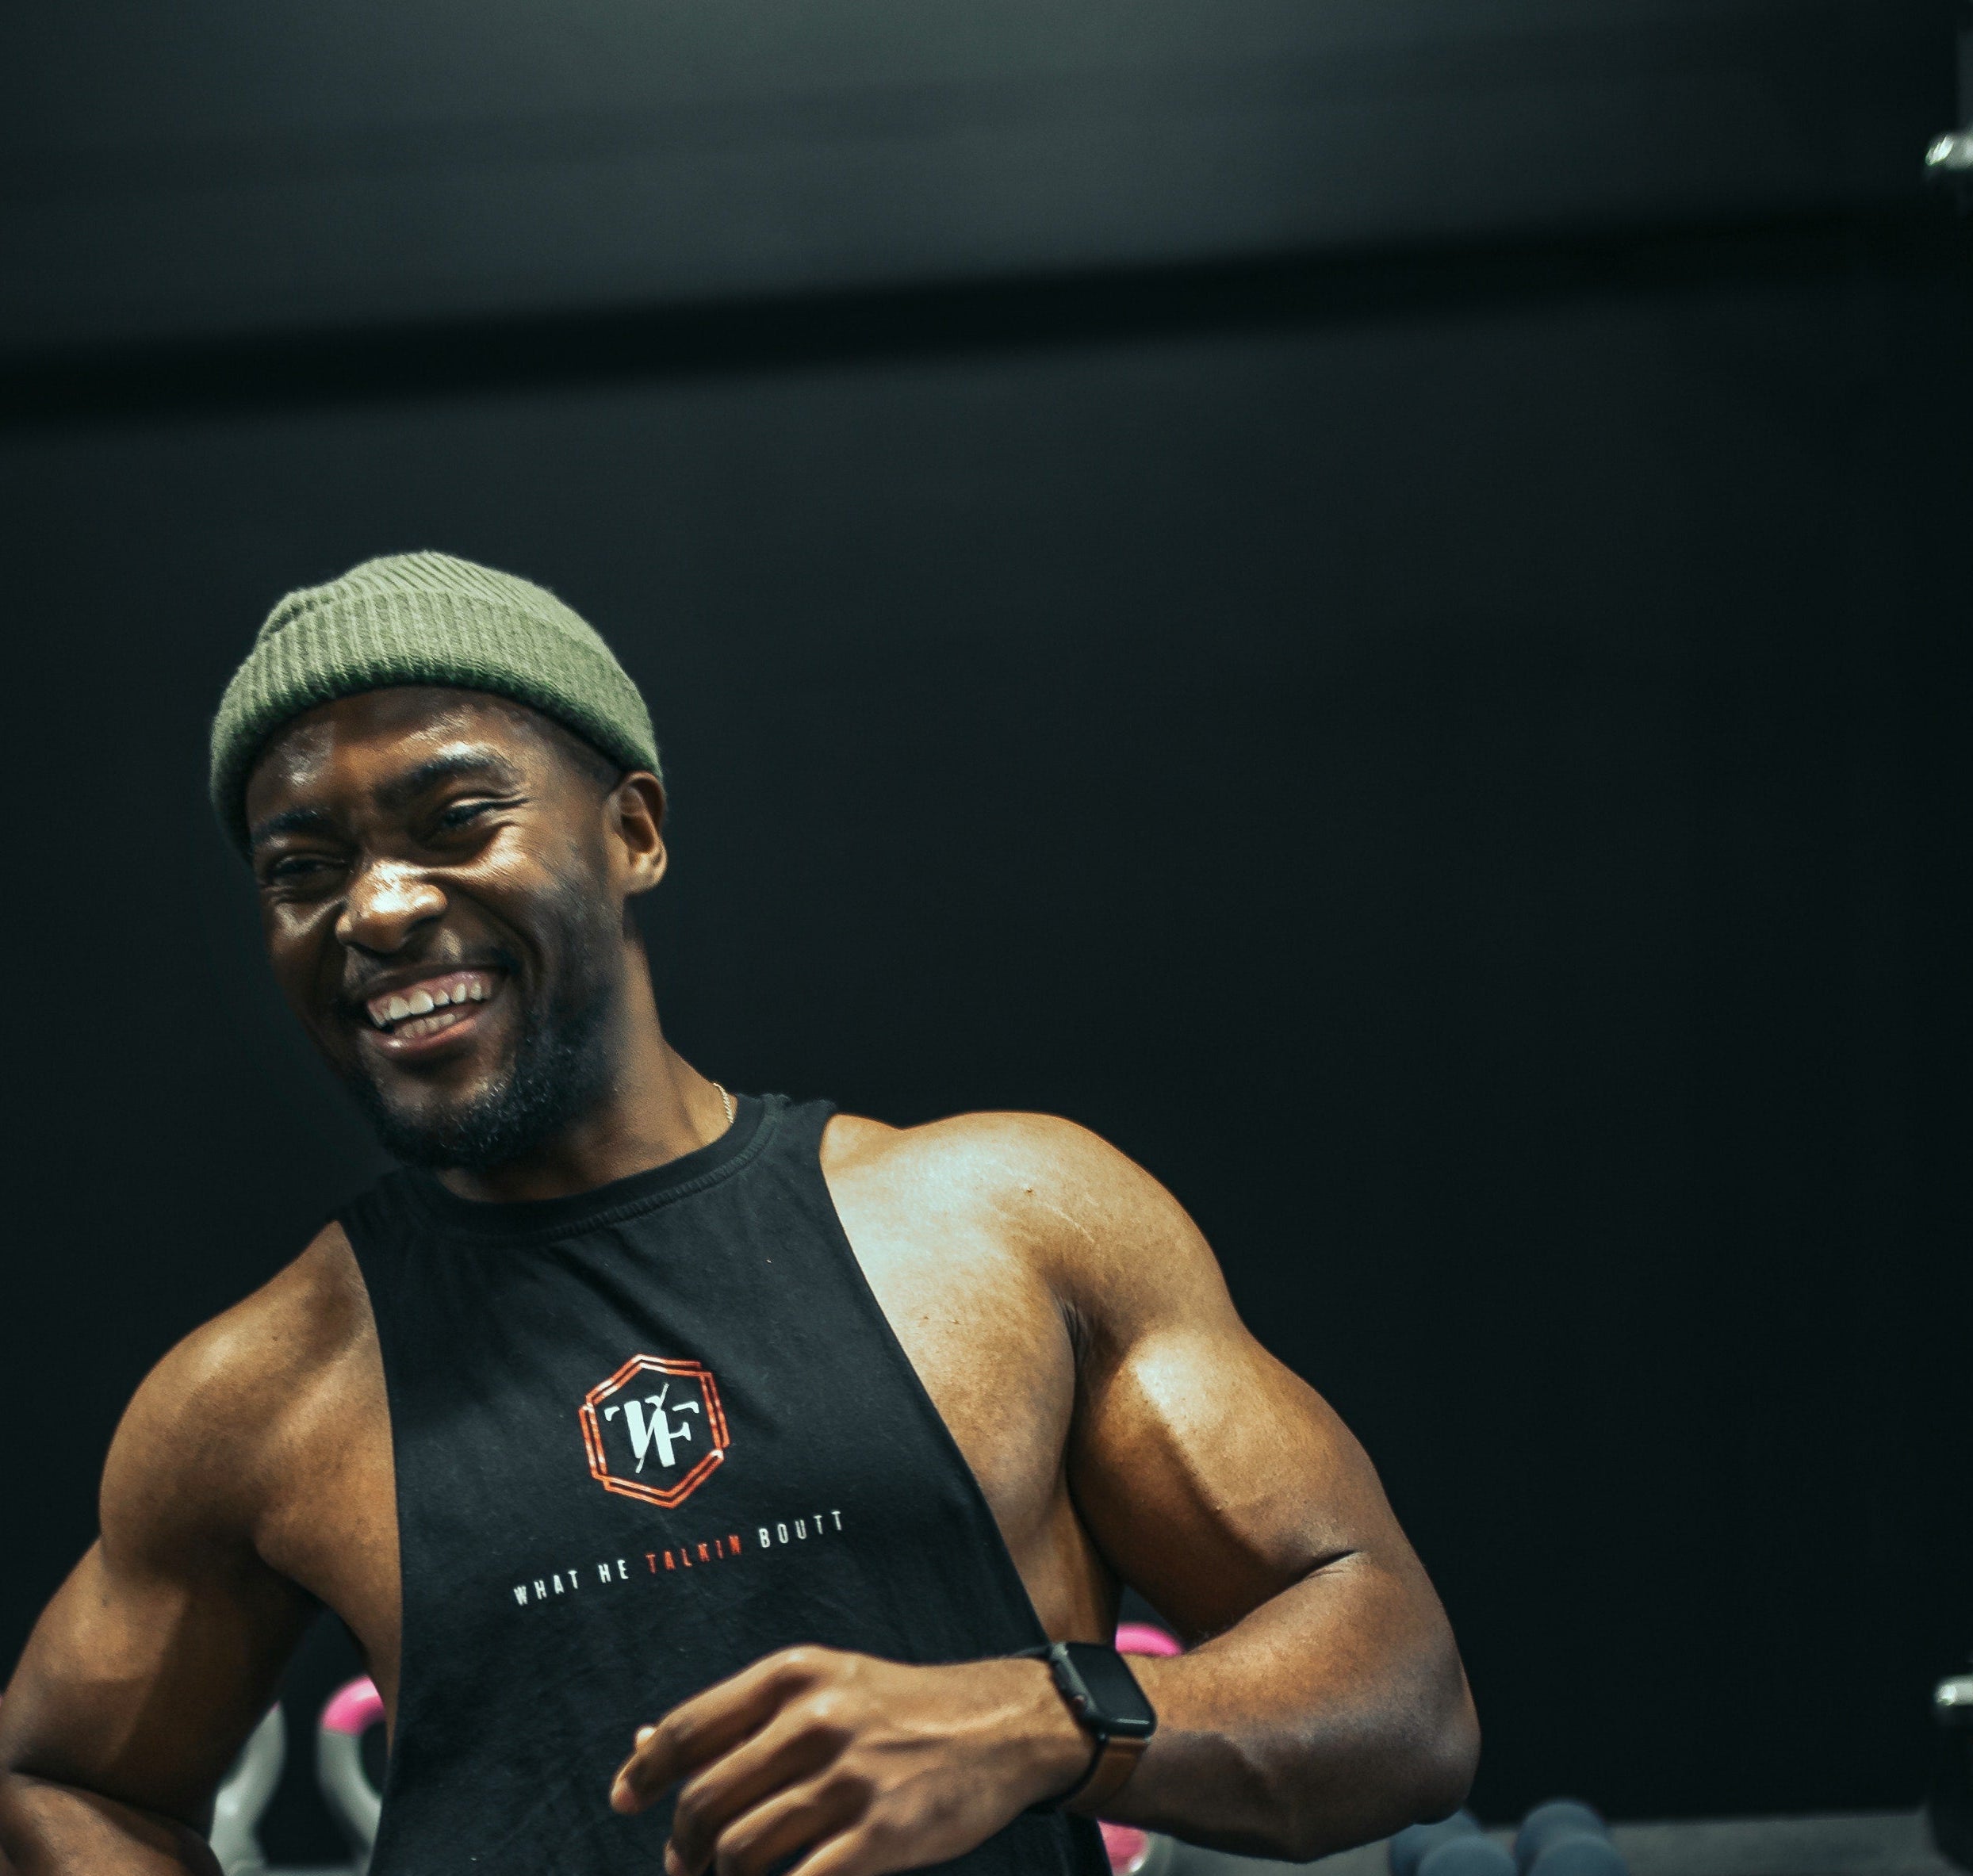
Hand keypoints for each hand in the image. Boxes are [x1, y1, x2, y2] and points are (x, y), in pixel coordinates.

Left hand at [608, 1643, 1093, 1875]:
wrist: (1004, 1726)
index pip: (690, 1728)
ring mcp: (849, 1778)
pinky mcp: (881, 1835)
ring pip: (740, 1850)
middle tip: (685, 1867)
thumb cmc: (898, 1710)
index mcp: (794, 1675)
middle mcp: (816, 1718)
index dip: (647, 1772)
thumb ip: (737, 1719)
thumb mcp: (822, 1688)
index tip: (625, 1798)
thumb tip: (641, 1746)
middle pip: (706, 1801)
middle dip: (682, 1847)